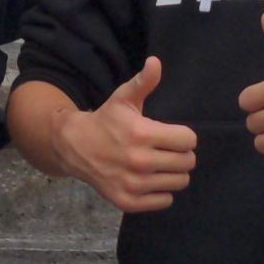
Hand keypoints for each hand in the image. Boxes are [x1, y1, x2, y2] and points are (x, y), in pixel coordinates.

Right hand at [59, 57, 197, 214]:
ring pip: (179, 182)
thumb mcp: (124, 98)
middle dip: (181, 154)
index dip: (183, 136)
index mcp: (142, 134)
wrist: (75, 147)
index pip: (189, 140)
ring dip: (173, 173)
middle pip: (188, 162)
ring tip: (158, 164)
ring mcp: (134, 184)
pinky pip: (165, 201)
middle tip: (166, 150)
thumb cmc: (106, 121)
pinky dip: (161, 191)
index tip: (171, 135)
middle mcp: (139, 161)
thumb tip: (156, 62)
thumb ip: (144, 82)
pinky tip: (149, 179)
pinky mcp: (128, 201)